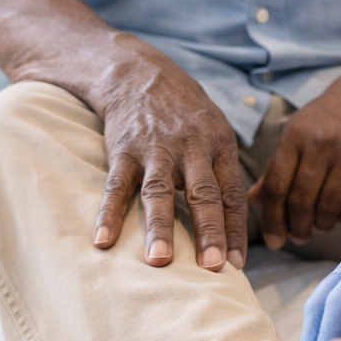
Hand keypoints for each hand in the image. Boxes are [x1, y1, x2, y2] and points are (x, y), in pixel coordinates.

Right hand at [93, 46, 247, 271]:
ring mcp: (156, 150)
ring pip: (160, 192)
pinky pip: (116, 185)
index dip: (236, 230)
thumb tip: (237, 222)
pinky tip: (104, 240)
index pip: (232, 195)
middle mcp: (191, 149)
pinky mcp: (124, 150)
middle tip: (212, 266)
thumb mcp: (215, 131)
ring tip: (160, 260)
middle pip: (203, 194)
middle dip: (209, 231)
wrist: (140, 73)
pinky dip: (109, 213)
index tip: (237, 264)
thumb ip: (224, 173)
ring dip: (160, 227)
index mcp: (219, 147)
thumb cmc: (184, 113)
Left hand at [250, 64, 340, 248]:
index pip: (277, 186)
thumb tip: (254, 198)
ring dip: (321, 226)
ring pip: (329, 207)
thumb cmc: (333, 113)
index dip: (272, 220)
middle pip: (301, 202)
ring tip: (319, 227)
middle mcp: (321, 144)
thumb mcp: (299, 129)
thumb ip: (277, 165)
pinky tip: (340, 217)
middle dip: (297, 228)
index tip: (273, 240)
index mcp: (295, 135)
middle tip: (298, 238)